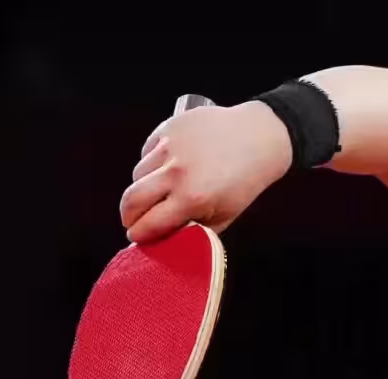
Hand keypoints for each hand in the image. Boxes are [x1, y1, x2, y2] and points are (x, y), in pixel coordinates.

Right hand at [119, 101, 291, 242]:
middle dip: (129, 216)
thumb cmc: (245, 180)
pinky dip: (150, 164)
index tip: (137, 237)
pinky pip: (146, 153)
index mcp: (192, 198)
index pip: (148, 224)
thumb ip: (196, 231)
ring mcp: (170, 148)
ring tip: (157, 192)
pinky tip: (165, 169)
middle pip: (131, 200)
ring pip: (137, 175)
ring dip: (141, 188)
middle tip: (134, 221)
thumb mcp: (225, 215)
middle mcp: (176, 172)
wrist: (259, 138)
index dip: (139, 235)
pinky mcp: (168, 128)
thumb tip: (168, 240)